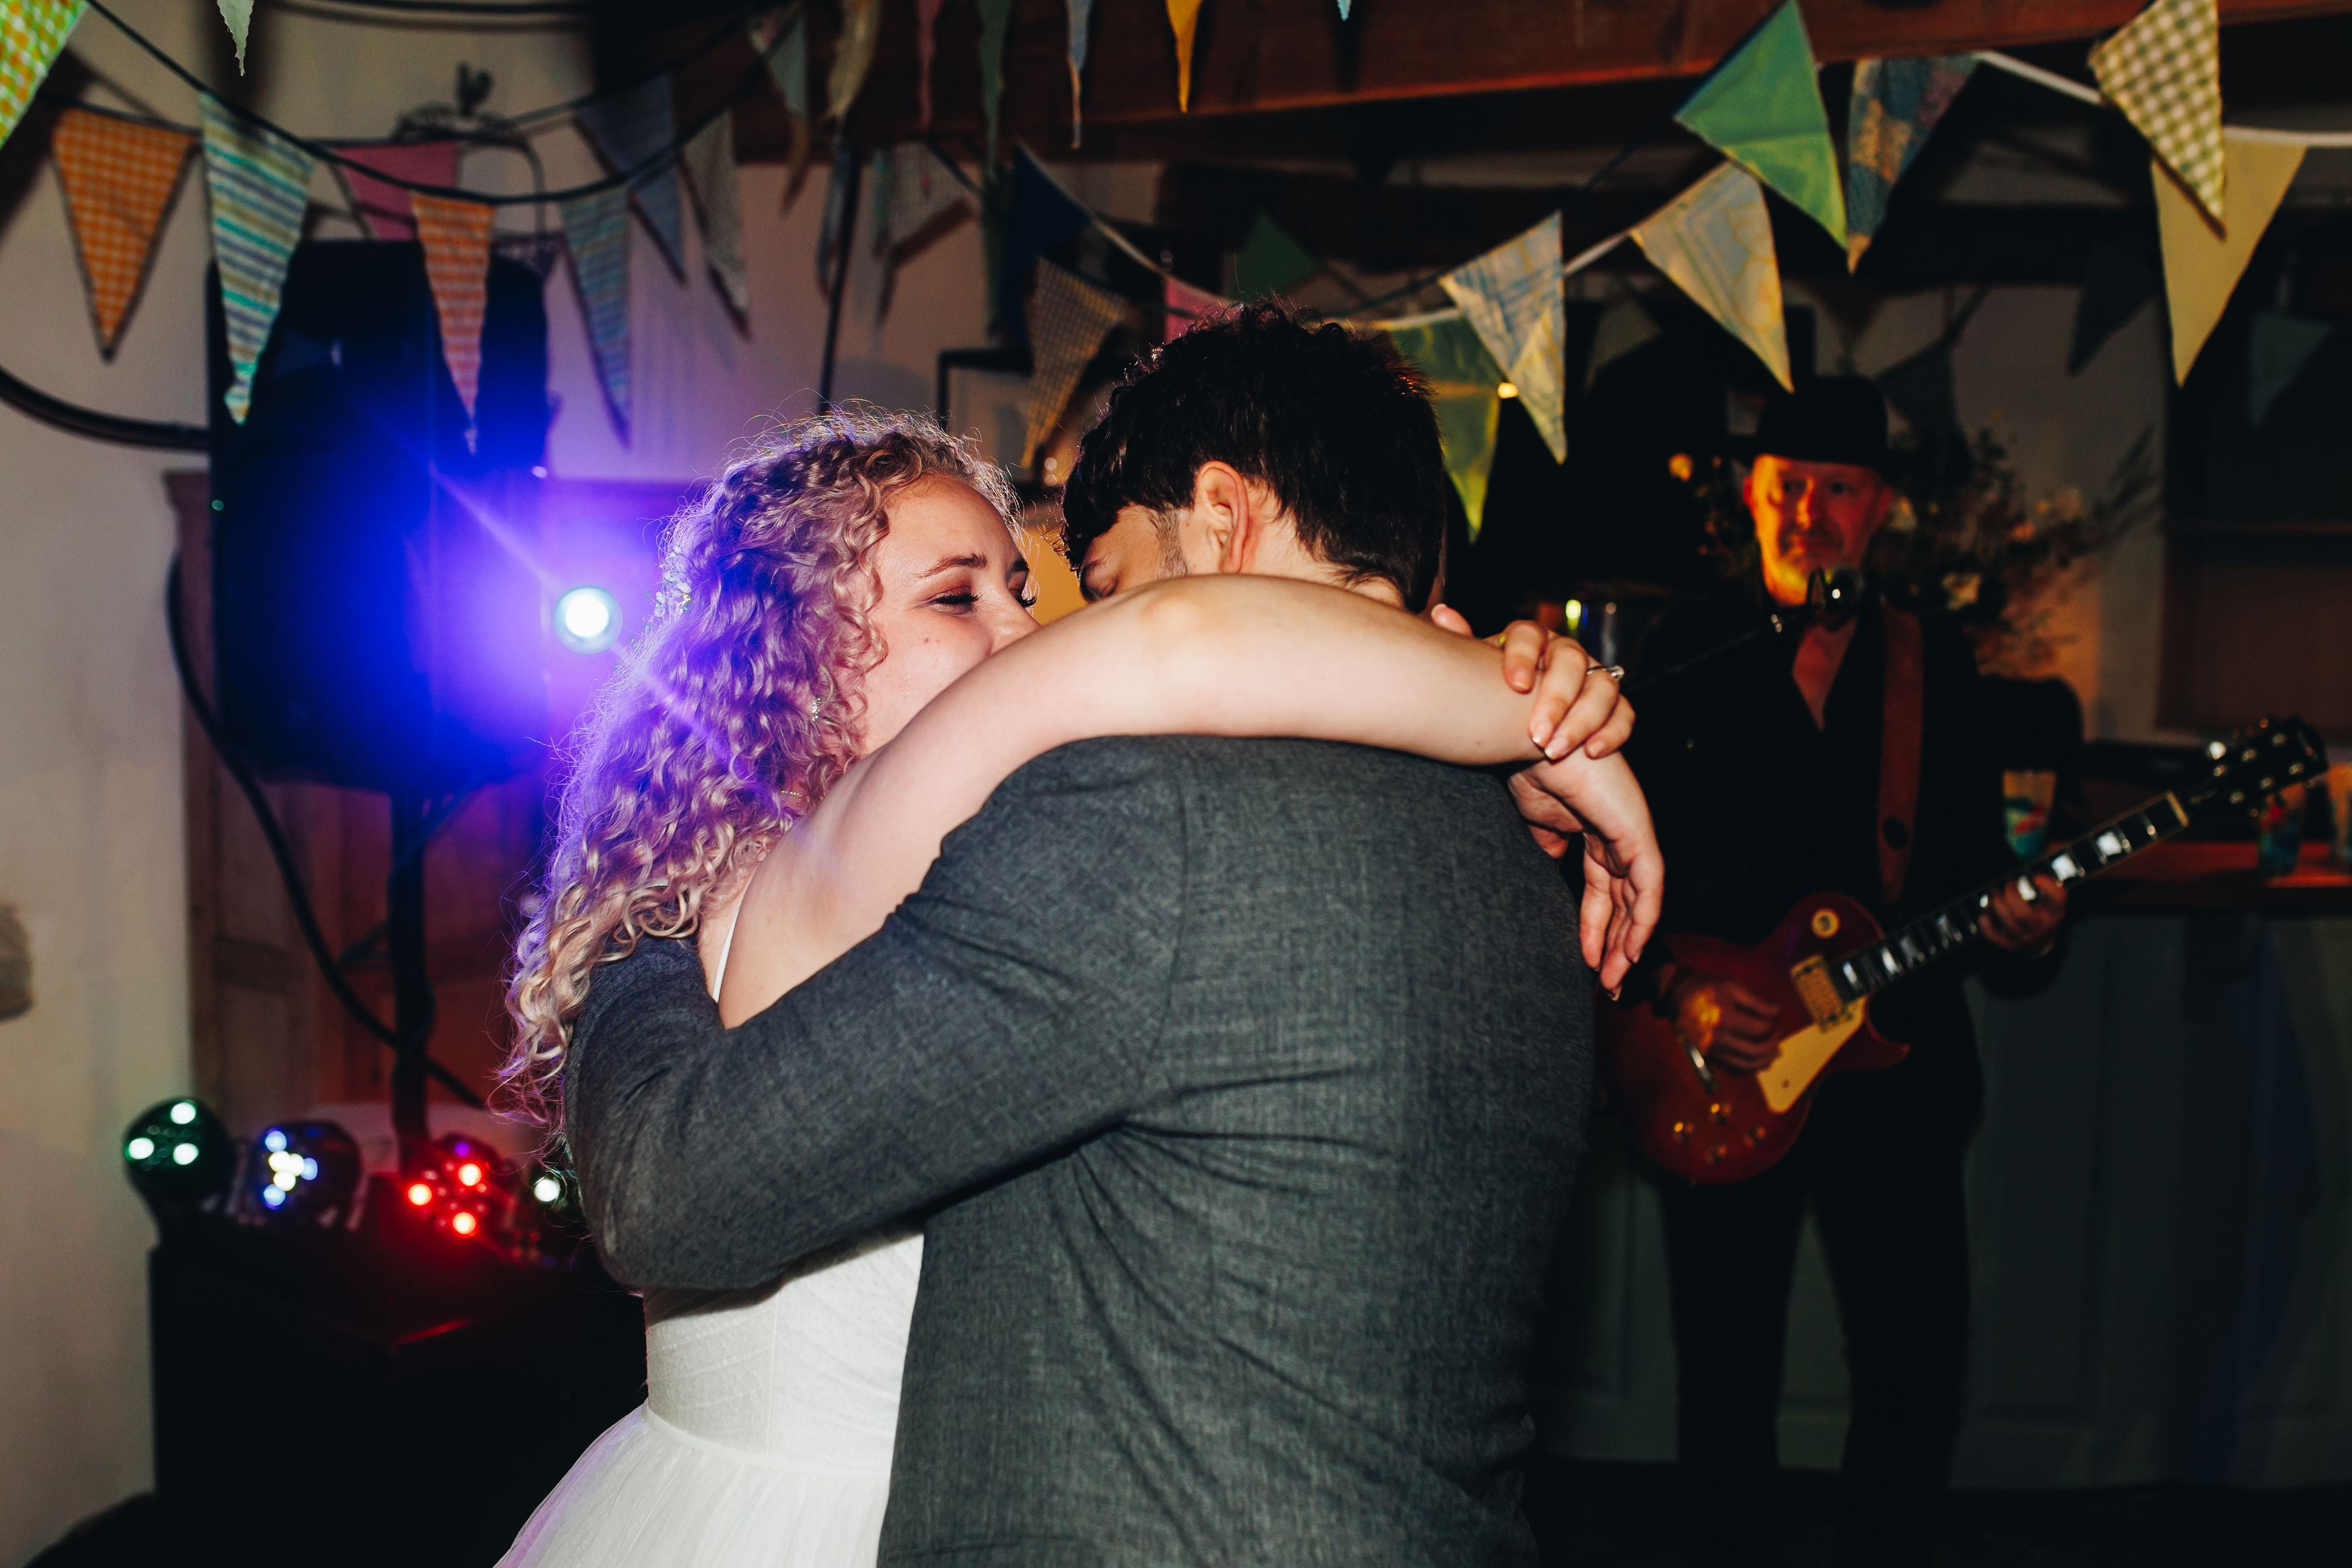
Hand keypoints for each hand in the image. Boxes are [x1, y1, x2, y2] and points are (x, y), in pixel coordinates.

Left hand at [1427, 604, 1633, 761]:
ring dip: (1581, 720)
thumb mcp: (1482, 682)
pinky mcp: (1614, 709)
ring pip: (1602, 687)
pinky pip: (1624, 714)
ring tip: (1555, 751)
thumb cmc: (1499, 712)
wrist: (1525, 752)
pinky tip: (1592, 751)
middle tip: (1536, 735)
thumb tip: (1441, 613)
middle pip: (1570, 661)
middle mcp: (1564, 655)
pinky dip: (1612, 732)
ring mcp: (1594, 679)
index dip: (1522, 656)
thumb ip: (1467, 650)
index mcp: (1530, 643)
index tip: (1515, 686)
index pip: (1528, 634)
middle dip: (1555, 698)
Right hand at [1506, 750, 1662, 993]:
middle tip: (1606, 981)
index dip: (1593, 926)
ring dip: (1627, 941)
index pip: (1602, 888)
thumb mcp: (1535, 819)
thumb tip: (1552, 861)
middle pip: (1623, 900)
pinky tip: (1629, 950)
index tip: (1584, 960)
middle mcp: (1617, 832)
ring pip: (1639, 900)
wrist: (1531, 740)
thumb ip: (1548, 844)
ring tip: (1613, 977)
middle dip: (1614, 942)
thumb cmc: (1528, 769)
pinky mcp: (1637, 832)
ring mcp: (1631, 831)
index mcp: (1594, 828)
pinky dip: (1642, 919)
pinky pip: (1649, 885)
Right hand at [1657, 961, 1780, 1073]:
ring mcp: (1711, 1050)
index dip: (1770, 1025)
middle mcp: (1717, 1038)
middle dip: (1771, 1046)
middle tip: (1778, 1038)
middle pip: (1754, 1052)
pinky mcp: (1707, 1057)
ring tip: (1774, 1054)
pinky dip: (1748, 1068)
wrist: (1678, 997)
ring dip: (1764, 1062)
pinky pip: (1733, 1069)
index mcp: (1724, 1018)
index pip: (1758, 1029)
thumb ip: (1757, 1001)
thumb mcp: (1732, 986)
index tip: (1773, 1020)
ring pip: (1745, 1065)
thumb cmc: (1707, 989)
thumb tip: (1777, 1012)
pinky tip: (1758, 1063)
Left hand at [1980, 872, 2065, 952]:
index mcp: (2055, 914)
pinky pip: (1991, 933)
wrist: (2040, 945)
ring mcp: (2023, 938)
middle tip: (2009, 884)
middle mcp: (2041, 928)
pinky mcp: (2007, 944)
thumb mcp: (2051, 904)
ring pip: (2007, 921)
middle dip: (2011, 895)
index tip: (2036, 878)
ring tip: (1995, 893)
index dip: (2047, 886)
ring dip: (1997, 903)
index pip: (2057, 900)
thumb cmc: (2043, 917)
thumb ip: (2045, 889)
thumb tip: (2028, 875)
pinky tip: (1987, 912)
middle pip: (2023, 914)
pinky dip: (1985, 920)